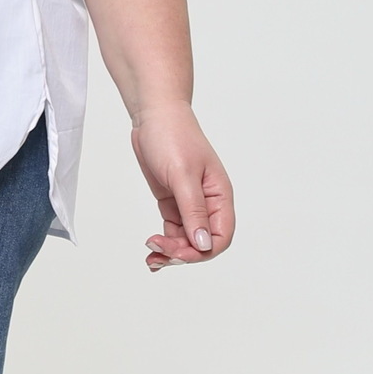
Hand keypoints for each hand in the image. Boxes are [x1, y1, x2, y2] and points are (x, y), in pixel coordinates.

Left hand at [130, 102, 234, 272]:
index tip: (177, 252)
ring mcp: (190, 203)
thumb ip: (193, 210)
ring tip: (151, 257)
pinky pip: (173, 230)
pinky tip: (152, 250)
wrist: (153, 116)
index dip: (202, 251)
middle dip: (182, 252)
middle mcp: (208, 202)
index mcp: (220, 195)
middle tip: (156, 251)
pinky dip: (164, 242)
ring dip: (171, 252)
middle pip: (202, 242)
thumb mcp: (183, 175)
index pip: (221, 236)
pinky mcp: (173, 201)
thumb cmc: (172, 136)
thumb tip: (203, 244)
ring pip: (186, 239)